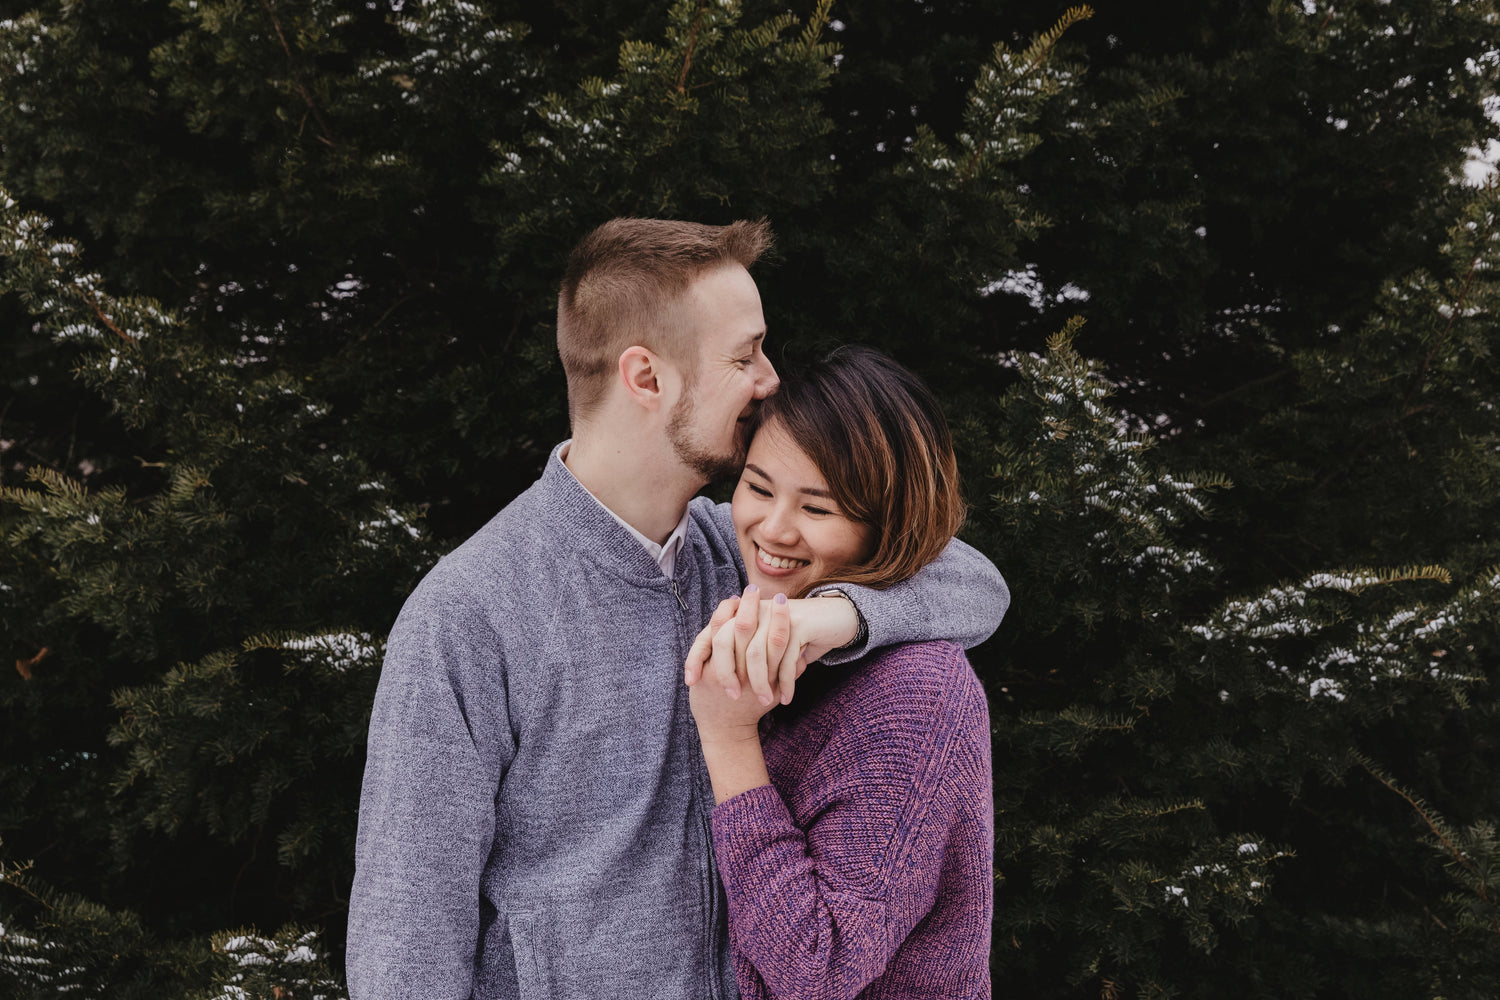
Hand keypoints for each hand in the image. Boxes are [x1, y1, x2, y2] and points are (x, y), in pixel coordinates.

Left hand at [684, 587, 859, 706]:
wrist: (833, 618)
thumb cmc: (794, 636)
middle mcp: (754, 611)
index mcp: (741, 614)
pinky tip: (785, 699)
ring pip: (756, 653)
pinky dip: (785, 682)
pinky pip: (786, 658)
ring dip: (759, 681)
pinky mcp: (799, 624)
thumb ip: (741, 653)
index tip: (691, 682)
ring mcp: (775, 615)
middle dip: (726, 673)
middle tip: (732, 697)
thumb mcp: (766, 644)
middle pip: (727, 641)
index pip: (709, 635)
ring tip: (763, 702)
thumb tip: (710, 675)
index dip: (696, 657)